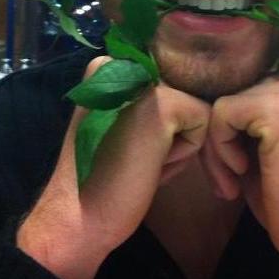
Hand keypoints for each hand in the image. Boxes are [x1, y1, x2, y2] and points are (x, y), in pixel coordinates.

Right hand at [17, 56, 210, 278]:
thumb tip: (185, 94)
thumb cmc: (101, 178)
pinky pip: (203, 122)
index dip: (161, 125)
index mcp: (112, 64)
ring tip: (139, 162)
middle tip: (135, 160)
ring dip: (176, 145)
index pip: (167, 84)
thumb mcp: (122, 122)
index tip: (131, 149)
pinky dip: (183, 153)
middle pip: (182, 94)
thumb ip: (145, 100)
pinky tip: (148, 164)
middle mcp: (126, 62)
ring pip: (194, 108)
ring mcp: (144, 80)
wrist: (75, 215)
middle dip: (171, 135)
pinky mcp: (164, 103)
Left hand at [201, 67, 278, 277]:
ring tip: (231, 183)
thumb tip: (197, 100)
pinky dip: (220, 149)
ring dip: (215, 150)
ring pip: (219, 106)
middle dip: (216, 141)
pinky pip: (220, 115)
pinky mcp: (275, 108)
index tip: (229, 167)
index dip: (223, 129)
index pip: (236, 88)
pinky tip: (241, 173)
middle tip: (226, 181)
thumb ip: (241, 117)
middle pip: (226, 94)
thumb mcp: (259, 145)